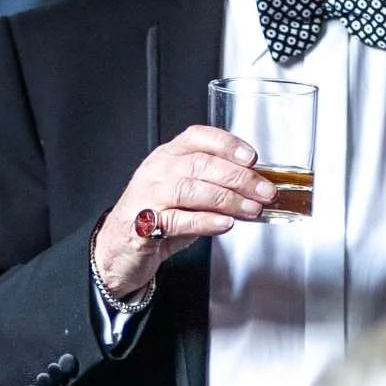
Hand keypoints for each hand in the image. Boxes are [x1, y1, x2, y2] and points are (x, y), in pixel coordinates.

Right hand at [92, 127, 276, 302]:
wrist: (120, 248)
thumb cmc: (158, 217)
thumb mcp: (187, 194)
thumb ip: (215, 186)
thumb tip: (255, 188)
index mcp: (169, 156)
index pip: (199, 138)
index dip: (228, 145)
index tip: (252, 158)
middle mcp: (158, 171)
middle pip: (201, 164)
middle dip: (239, 177)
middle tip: (264, 190)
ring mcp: (149, 196)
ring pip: (192, 189)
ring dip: (228, 200)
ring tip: (251, 209)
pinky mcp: (145, 224)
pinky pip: (178, 219)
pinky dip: (206, 221)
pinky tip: (225, 223)